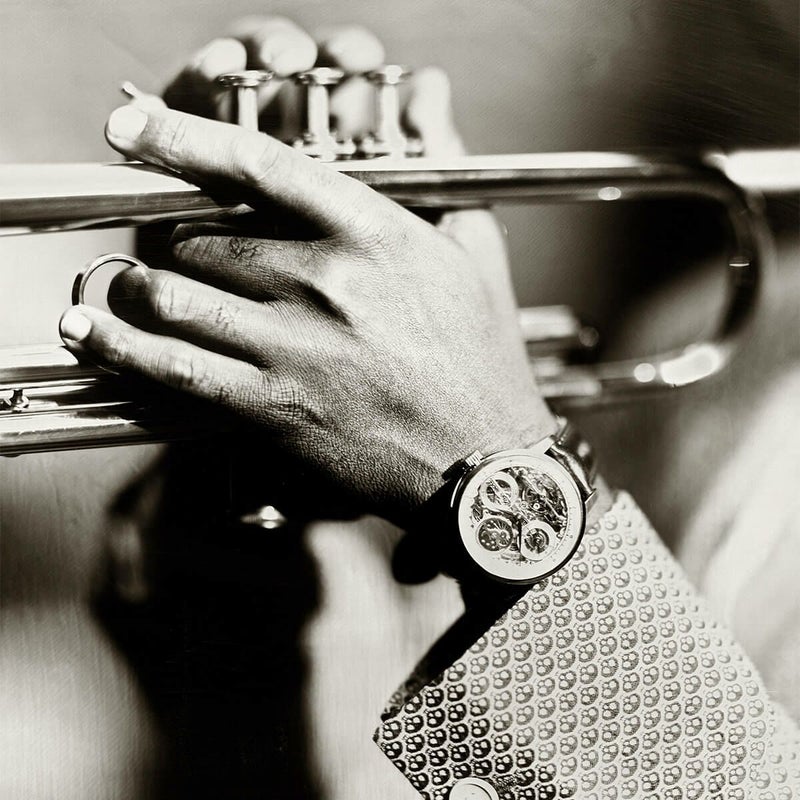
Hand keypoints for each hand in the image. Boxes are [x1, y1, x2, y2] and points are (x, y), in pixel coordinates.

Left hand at [59, 23, 555, 525]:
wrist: (483, 459)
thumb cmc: (481, 357)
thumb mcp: (476, 253)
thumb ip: (444, 175)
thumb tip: (431, 104)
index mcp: (372, 233)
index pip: (256, 164)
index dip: (180, 137)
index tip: (133, 128)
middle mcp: (324, 281)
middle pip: (203, 237)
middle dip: (184, 242)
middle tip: (186, 255)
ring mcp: (292, 346)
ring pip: (174, 293)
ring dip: (144, 287)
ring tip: (136, 287)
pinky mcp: (271, 405)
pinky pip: (174, 367)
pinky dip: (122, 347)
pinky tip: (94, 332)